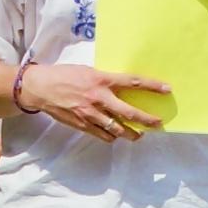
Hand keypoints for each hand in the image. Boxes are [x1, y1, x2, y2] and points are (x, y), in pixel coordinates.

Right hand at [19, 63, 168, 141]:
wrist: (40, 88)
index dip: (152, 86)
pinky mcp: (82, 124)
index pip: (132, 82)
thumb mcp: (87, 71)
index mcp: (101, 79)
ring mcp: (90, 113)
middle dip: (146, 119)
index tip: (167, 90)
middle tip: (158, 123)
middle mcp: (98, 97)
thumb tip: (122, 86)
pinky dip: (111, 136)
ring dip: (131, 134)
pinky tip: (116, 135)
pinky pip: (102, 135)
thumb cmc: (64, 75)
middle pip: (129, 112)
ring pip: (117, 129)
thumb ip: (105, 80)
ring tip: (138, 135)